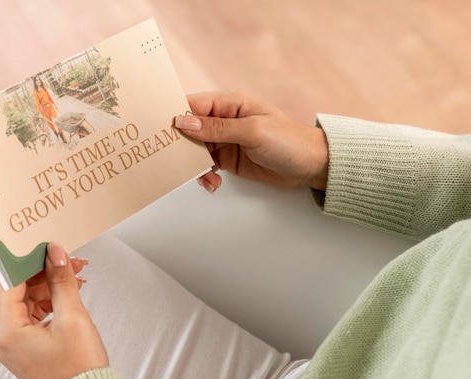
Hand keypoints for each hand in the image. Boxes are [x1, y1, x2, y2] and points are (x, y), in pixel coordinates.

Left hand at [0, 242, 108, 378]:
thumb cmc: (78, 370)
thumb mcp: (73, 318)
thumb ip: (61, 281)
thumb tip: (55, 254)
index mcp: (5, 331)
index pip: (10, 281)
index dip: (29, 260)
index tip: (45, 245)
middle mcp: (2, 337)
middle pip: (19, 289)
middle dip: (45, 272)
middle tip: (69, 259)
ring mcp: (11, 342)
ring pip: (27, 299)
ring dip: (50, 285)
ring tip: (74, 275)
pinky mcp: (23, 345)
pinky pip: (32, 313)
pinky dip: (50, 300)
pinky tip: (69, 292)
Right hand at [175, 91, 328, 191]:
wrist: (312, 165)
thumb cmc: (290, 141)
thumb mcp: (252, 131)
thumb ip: (217, 128)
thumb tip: (185, 122)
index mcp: (229, 103)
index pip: (192, 104)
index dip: (174, 115)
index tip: (159, 130)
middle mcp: (224, 120)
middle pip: (189, 129)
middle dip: (181, 145)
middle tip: (175, 160)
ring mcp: (225, 140)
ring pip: (195, 150)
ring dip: (193, 164)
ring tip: (206, 176)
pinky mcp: (228, 159)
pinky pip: (206, 165)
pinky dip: (204, 175)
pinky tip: (213, 182)